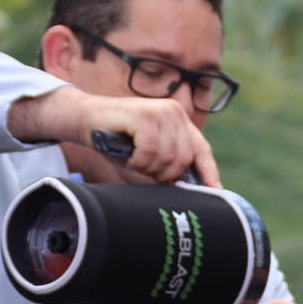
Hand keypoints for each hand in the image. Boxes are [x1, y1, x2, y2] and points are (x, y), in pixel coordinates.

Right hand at [81, 95, 219, 186]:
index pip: (202, 150)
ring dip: (146, 168)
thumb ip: (167, 166)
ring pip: (166, 158)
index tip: (216, 192)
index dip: (209, 172)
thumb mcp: (147, 155)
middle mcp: (175, 113)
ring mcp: (161, 111)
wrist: (86, 118)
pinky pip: (149, 152)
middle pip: (182, 160)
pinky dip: (137, 161)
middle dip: (163, 174)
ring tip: (134, 159)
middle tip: (143, 169)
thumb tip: (184, 188)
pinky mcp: (145, 115)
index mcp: (180, 121)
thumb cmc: (117, 141)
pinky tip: (128, 155)